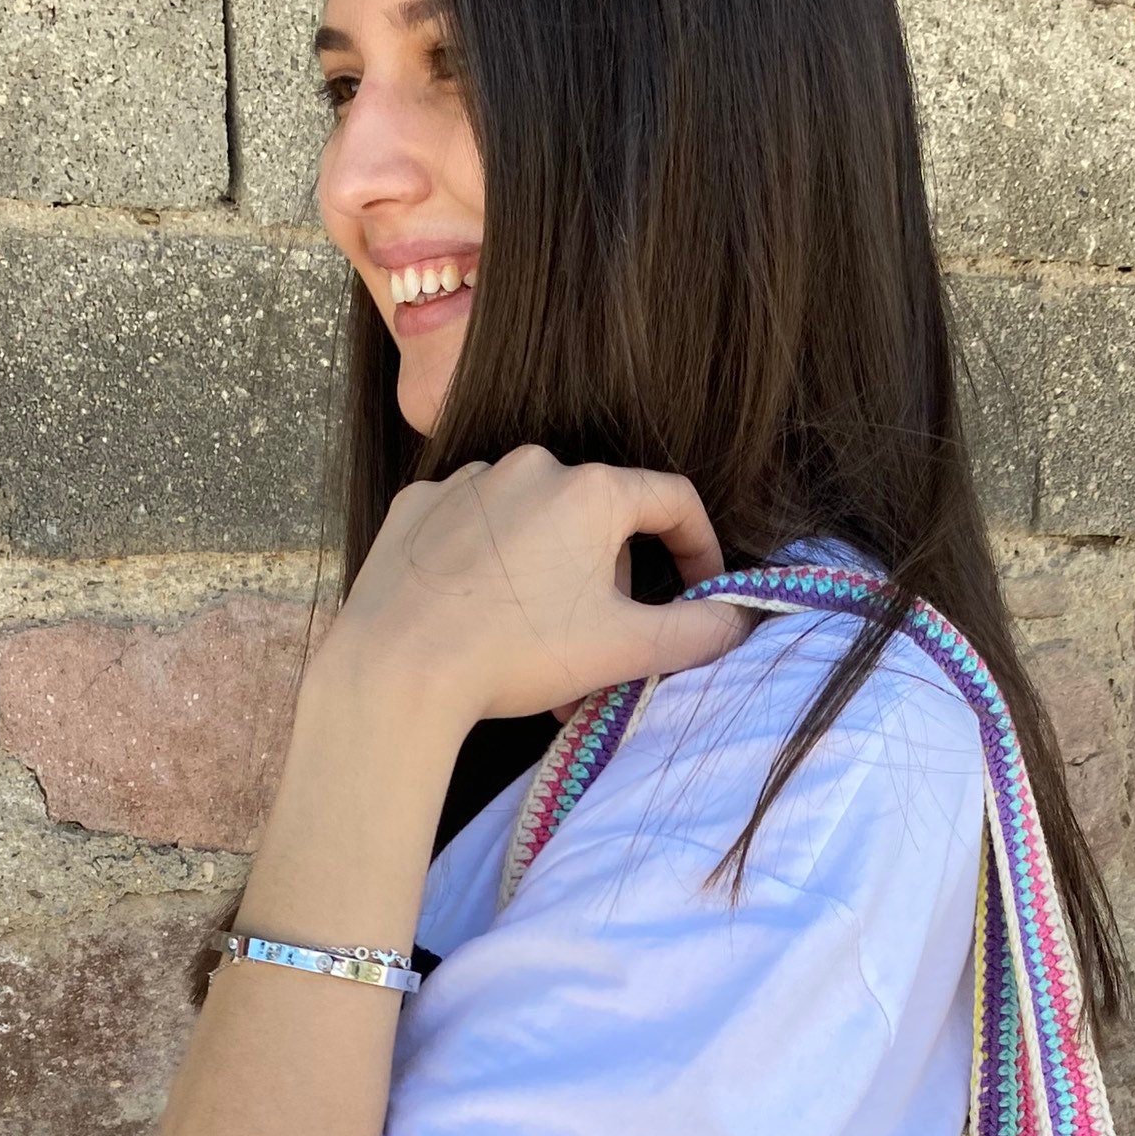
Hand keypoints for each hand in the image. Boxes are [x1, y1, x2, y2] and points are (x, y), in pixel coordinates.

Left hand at [321, 445, 751, 727]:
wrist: (395, 668)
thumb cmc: (515, 654)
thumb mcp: (623, 651)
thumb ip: (696, 632)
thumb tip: (738, 619)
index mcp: (591, 492)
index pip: (672, 500)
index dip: (698, 547)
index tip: (699, 591)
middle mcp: (531, 467)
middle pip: (599, 519)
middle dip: (610, 579)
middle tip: (601, 645)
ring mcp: (467, 481)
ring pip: (534, 523)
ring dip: (549, 572)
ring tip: (535, 640)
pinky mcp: (417, 505)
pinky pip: (473, 527)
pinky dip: (489, 563)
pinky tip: (478, 613)